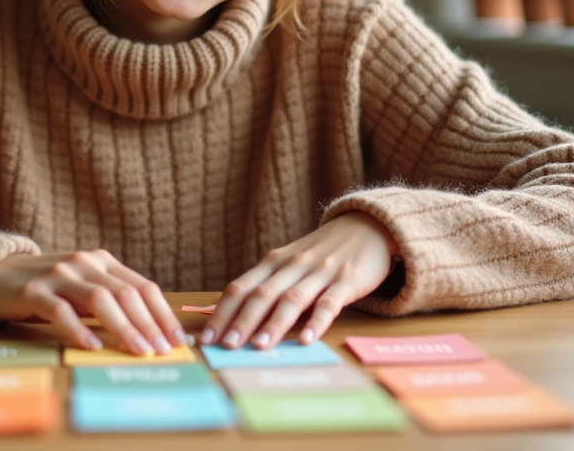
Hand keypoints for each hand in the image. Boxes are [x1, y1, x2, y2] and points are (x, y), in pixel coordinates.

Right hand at [0, 249, 186, 354]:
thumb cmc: (48, 288)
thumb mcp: (83, 288)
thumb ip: (111, 302)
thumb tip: (150, 334)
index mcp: (102, 261)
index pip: (142, 287)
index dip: (162, 314)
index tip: (178, 340)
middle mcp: (84, 262)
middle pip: (125, 293)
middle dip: (148, 324)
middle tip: (163, 351)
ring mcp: (58, 274)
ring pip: (99, 299)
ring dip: (123, 327)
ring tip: (139, 351)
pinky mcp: (33, 291)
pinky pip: (60, 310)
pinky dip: (79, 329)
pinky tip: (92, 347)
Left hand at [200, 212, 397, 348]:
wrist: (367, 227)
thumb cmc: (321, 253)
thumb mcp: (289, 263)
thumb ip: (266, 286)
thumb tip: (231, 317)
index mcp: (273, 261)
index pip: (240, 288)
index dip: (222, 313)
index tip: (206, 337)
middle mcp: (292, 265)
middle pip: (262, 294)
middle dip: (241, 321)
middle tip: (225, 346)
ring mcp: (320, 272)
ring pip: (292, 299)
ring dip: (274, 324)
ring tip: (259, 346)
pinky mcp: (347, 280)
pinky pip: (329, 303)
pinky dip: (316, 321)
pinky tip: (307, 339)